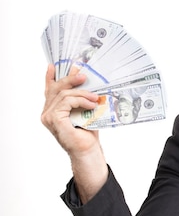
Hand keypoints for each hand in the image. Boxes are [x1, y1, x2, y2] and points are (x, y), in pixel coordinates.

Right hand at [41, 64, 107, 201]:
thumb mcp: (85, 110)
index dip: (51, 76)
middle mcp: (47, 112)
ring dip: (82, 93)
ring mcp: (48, 116)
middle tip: (83, 75)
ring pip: (64, 94)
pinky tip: (91, 104)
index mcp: (53, 109)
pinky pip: (66, 101)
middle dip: (70, 79)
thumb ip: (81, 97)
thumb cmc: (87, 133)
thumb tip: (86, 81)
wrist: (88, 150)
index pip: (50, 89)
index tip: (55, 65)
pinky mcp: (54, 119)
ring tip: (95, 97)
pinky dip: (80, 100)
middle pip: (56, 88)